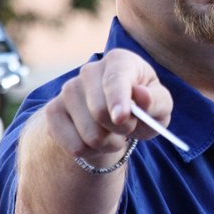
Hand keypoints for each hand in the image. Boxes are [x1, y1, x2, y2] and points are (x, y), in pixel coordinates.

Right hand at [44, 48, 172, 165]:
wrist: (115, 118)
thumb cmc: (143, 107)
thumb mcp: (160, 105)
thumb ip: (156, 101)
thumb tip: (141, 95)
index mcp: (119, 61)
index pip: (115, 79)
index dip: (118, 100)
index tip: (121, 118)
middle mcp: (90, 70)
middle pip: (99, 112)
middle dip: (121, 130)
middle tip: (129, 128)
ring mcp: (68, 90)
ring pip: (88, 134)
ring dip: (108, 144)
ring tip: (114, 134)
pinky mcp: (53, 111)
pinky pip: (74, 146)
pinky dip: (91, 153)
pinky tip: (96, 140)